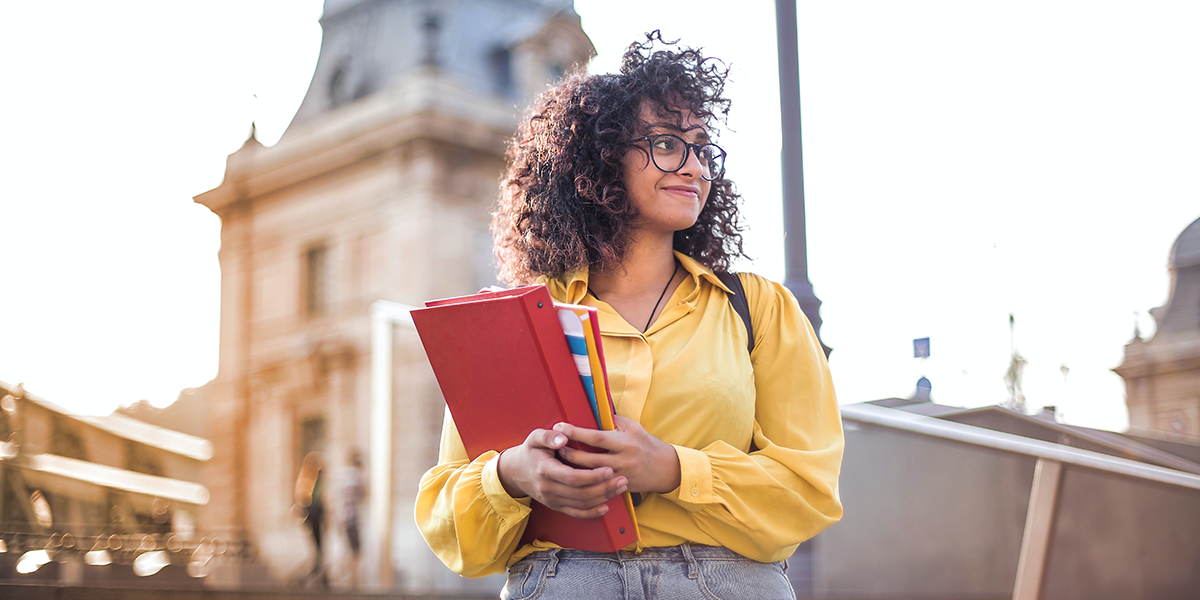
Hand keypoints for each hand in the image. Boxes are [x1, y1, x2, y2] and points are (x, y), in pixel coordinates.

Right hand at [496, 428, 627, 518]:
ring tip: (620, 487)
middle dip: (604, 488)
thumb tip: (563, 437)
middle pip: (581, 493)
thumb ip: (548, 436)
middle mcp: (548, 489)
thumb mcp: (534, 438)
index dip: (592, 476)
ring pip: (581, 504)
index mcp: (545, 470)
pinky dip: (592, 512)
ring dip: (603, 498)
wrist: (516, 472)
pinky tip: (606, 506)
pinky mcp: (556, 506)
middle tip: (622, 479)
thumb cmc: (530, 451)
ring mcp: (552, 500)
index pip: (572, 477)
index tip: (609, 469)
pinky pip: (576, 513)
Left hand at [554, 416, 681, 494]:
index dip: (576, 432)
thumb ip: (613, 420)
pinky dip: (584, 481)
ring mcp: (620, 476)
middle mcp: (622, 460)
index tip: (560, 427)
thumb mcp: (633, 427)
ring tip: (559, 460)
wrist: (665, 469)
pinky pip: (598, 486)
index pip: (596, 437)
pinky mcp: (620, 487)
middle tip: (554, 446)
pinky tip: (572, 476)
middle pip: (590, 459)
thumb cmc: (646, 444)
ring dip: (573, 468)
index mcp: (625, 442)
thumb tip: (593, 410)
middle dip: (569, 452)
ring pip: (591, 475)